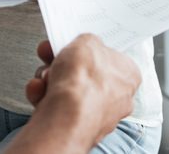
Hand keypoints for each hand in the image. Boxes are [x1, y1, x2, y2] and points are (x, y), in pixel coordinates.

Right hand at [24, 34, 140, 143]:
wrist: (66, 117)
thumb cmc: (84, 82)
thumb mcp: (87, 41)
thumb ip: (87, 41)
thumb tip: (84, 45)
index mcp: (128, 76)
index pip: (110, 58)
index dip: (88, 49)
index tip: (74, 44)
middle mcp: (116, 99)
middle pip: (84, 74)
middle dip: (63, 64)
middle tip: (51, 55)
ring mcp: (96, 115)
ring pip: (67, 89)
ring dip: (50, 78)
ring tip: (45, 76)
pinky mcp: (74, 127)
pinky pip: (56, 105)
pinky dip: (44, 96)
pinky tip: (39, 91)